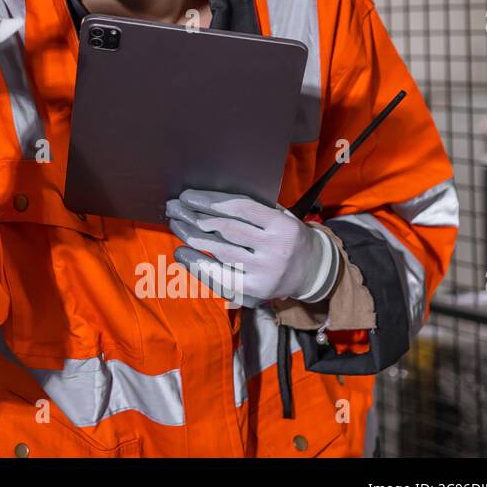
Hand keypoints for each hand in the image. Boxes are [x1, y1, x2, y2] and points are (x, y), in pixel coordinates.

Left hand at [164, 189, 339, 307]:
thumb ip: (252, 209)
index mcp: (282, 226)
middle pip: (227, 229)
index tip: (187, 196)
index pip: (240, 208)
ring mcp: (265, 272)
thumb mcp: (280, 216)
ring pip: (221, 251)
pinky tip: (181, 253)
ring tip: (175, 225)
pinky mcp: (255, 290)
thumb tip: (207, 198)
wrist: (313, 271)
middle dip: (195, 216)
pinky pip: (220, 276)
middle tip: (173, 208)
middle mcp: (275, 249)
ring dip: (192, 236)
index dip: (210, 201)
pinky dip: (197, 264)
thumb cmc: (287, 237)